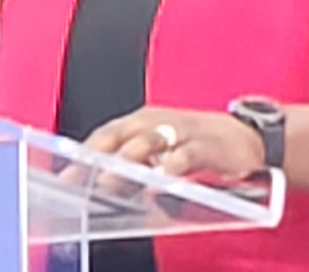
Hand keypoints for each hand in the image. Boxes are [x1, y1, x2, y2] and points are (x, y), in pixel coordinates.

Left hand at [81, 105, 265, 186]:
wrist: (244, 136)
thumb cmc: (194, 144)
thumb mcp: (159, 150)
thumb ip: (133, 165)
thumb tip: (101, 188)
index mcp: (139, 122)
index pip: (104, 135)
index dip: (82, 154)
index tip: (64, 176)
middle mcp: (156, 122)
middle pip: (120, 136)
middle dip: (97, 157)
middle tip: (79, 179)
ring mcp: (180, 131)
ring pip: (148, 142)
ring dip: (127, 160)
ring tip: (109, 181)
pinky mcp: (205, 144)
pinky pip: (185, 154)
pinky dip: (171, 167)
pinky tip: (160, 180)